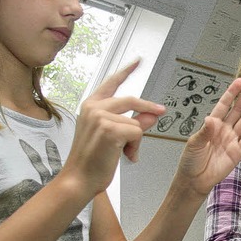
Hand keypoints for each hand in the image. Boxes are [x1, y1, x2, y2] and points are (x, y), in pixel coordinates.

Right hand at [63, 61, 165, 193]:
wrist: (78, 179)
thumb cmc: (91, 161)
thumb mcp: (112, 137)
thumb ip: (130, 122)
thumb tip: (151, 114)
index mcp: (91, 105)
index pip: (112, 83)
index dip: (126, 71)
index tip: (138, 61)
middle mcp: (93, 107)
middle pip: (132, 100)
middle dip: (149, 108)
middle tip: (162, 111)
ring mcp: (100, 116)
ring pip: (136, 122)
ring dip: (136, 141)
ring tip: (124, 153)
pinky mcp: (109, 129)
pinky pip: (136, 133)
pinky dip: (135, 147)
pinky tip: (124, 156)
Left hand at [174, 78, 240, 195]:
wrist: (195, 180)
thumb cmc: (191, 160)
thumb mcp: (194, 143)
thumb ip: (204, 132)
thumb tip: (210, 119)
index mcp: (212, 124)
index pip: (224, 105)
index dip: (231, 93)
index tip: (239, 82)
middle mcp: (224, 129)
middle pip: (237, 110)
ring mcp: (232, 140)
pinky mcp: (238, 152)